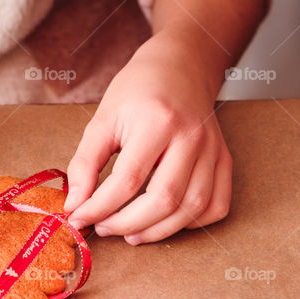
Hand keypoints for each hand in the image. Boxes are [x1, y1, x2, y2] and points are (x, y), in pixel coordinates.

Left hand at [64, 29, 231, 242]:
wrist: (180, 65)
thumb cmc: (138, 91)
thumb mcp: (103, 119)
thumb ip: (85, 163)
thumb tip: (75, 205)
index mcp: (157, 122)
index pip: (127, 181)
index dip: (99, 208)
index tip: (79, 218)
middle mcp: (191, 137)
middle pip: (164, 200)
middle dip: (127, 224)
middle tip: (104, 228)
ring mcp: (213, 150)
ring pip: (192, 208)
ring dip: (158, 231)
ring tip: (130, 233)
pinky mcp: (224, 160)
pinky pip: (216, 205)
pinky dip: (193, 224)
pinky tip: (167, 221)